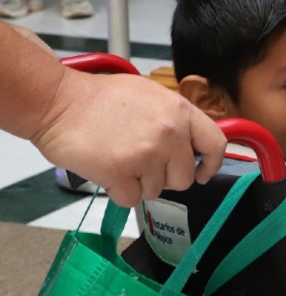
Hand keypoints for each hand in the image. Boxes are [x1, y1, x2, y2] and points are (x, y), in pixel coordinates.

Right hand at [30, 70, 226, 206]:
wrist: (59, 102)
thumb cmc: (99, 98)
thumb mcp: (151, 96)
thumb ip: (175, 119)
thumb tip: (188, 143)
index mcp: (180, 112)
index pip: (215, 144)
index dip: (211, 164)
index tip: (201, 172)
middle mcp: (169, 134)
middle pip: (184, 178)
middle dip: (164, 177)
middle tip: (143, 164)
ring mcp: (146, 154)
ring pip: (155, 190)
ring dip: (138, 183)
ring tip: (120, 159)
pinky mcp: (121, 173)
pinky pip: (130, 199)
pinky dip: (118, 191)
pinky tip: (108, 171)